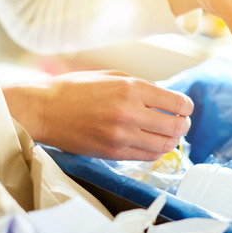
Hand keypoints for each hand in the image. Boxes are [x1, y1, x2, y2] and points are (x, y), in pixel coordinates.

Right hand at [3, 70, 192, 160]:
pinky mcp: (113, 153)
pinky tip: (152, 143)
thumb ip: (141, 86)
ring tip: (169, 135)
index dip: (186, 106)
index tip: (183, 107)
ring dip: (172, 140)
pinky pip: (147, 156)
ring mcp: (121, 136)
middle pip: (176, 126)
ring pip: (164, 145)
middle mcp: (129, 113)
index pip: (177, 103)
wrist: (45, 110)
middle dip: (183, 124)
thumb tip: (167, 99)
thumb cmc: (76, 89)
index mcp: (131, 89)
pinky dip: (156, 151)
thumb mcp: (112, 76)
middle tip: (181, 122)